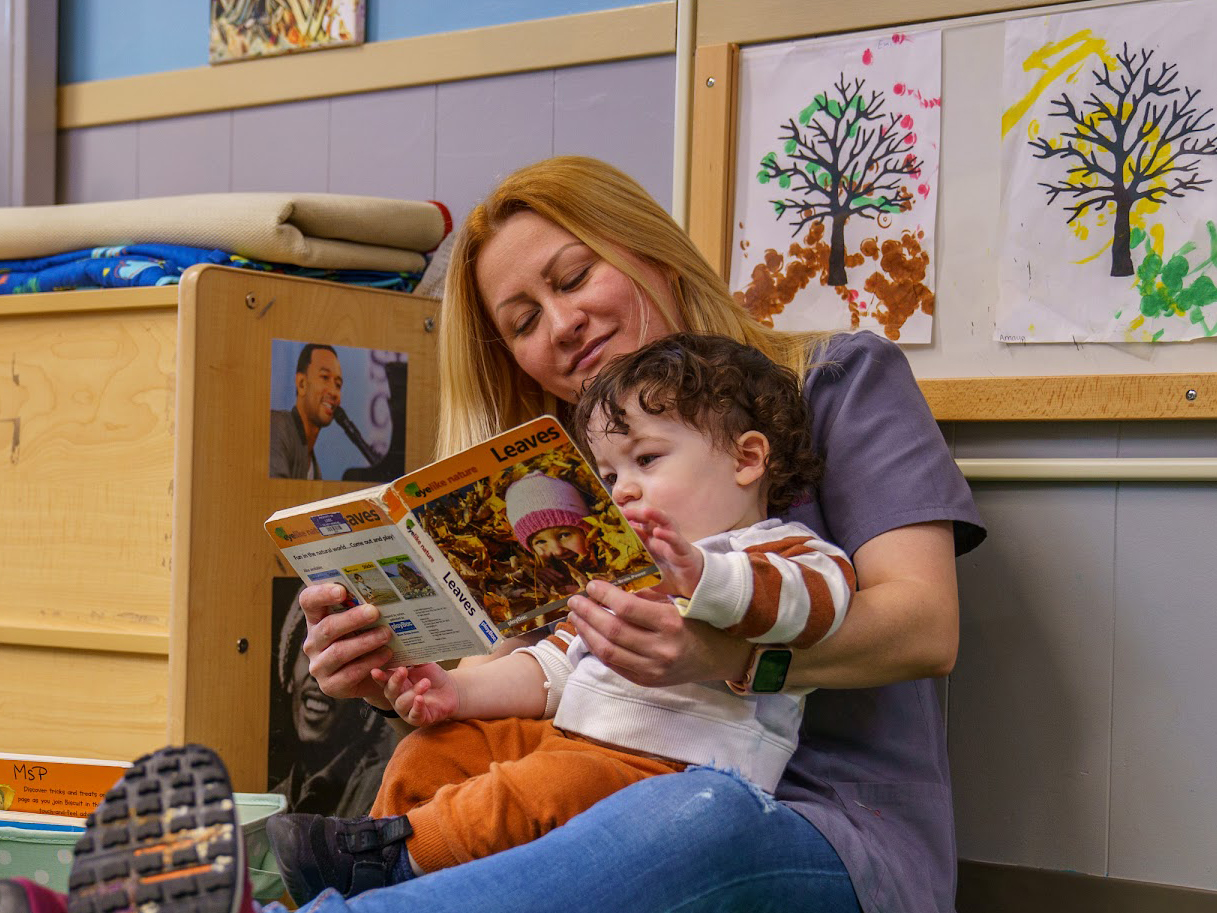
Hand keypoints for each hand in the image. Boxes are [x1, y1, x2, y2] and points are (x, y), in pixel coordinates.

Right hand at [300, 584, 394, 706]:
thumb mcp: (363, 623)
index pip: (309, 601)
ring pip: (339, 651)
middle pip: (327, 627)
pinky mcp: (330, 685)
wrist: (373, 675)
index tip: (342, 590)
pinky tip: (386, 654)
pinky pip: (349, 673)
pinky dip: (370, 662)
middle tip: (374, 612)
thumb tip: (385, 594)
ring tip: (386, 634)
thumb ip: (364, 608)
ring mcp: (319, 665)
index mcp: (317, 619)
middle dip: (352, 618)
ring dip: (365, 642)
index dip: (322, 594)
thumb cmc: (366, 639)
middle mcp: (313, 642)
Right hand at [372, 664, 460, 726]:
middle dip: (395, 681)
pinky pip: (414, 715)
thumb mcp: (423, 665)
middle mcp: (397, 697)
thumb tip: (405, 647)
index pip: (384, 680)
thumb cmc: (433, 676)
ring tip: (425, 682)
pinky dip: (416, 707)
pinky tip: (420, 699)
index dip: (379, 676)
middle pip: (390, 691)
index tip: (374, 671)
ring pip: (402, 703)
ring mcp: (406, 709)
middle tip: (403, 670)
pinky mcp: (418, 719)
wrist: (451, 690)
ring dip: (412, 692)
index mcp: (396, 683)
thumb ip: (413, 659)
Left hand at [567, 580, 750, 687]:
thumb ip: (646, 598)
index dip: (603, 595)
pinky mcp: (647, 681)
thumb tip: (608, 589)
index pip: (627, 608)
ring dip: (586, 633)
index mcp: (671, 623)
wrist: (719, 657)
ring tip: (576, 617)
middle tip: (575, 600)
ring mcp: (653, 669)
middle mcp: (661, 649)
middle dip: (588, 613)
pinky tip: (589, 635)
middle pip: (612, 630)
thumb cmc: (698, 622)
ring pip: (608, 652)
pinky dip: (597, 649)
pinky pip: (614, 665)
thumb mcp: (678, 603)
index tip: (591, 585)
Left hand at [623, 505, 703, 596]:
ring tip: (645, 511)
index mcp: (650, 543)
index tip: (612, 517)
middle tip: (624, 511)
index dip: (626, 522)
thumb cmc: (669, 576)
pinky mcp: (684, 550)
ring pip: (666, 523)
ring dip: (656, 515)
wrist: (693, 585)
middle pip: (649, 521)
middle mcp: (661, 539)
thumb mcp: (647, 572)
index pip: (637, 528)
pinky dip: (668, 535)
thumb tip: (614, 572)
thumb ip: (634, 569)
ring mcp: (673, 542)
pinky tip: (659, 532)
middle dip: (637, 514)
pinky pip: (676, 540)